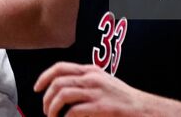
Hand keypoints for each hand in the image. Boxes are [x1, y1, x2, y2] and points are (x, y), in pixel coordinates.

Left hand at [35, 63, 157, 116]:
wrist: (143, 108)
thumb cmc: (123, 99)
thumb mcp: (103, 82)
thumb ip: (86, 81)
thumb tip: (64, 89)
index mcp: (91, 70)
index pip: (60, 67)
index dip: (44, 77)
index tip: (37, 88)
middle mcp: (92, 78)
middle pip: (58, 82)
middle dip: (46, 98)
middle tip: (46, 110)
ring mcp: (96, 92)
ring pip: (62, 95)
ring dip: (52, 108)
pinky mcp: (100, 106)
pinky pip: (74, 111)